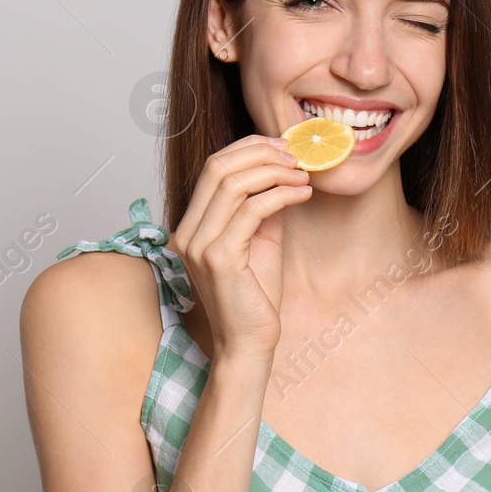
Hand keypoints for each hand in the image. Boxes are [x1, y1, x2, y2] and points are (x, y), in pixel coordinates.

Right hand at [168, 135, 311, 360]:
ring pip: (234, 184)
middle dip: (261, 154)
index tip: (282, 147)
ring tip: (303, 175)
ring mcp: (199, 245)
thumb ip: (263, 207)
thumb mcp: (260, 242)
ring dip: (275, 172)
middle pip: (218, 167)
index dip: (248, 149)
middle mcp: (187, 232)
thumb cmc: (254, 298)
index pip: (211, 168)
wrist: (248, 344)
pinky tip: (302, 195)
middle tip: (296, 156)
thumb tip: (283, 172)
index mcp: (191, 226)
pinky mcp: (219, 258)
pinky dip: (281, 195)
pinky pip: (252, 210)